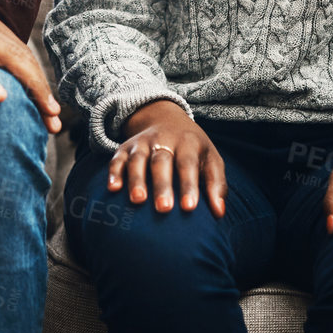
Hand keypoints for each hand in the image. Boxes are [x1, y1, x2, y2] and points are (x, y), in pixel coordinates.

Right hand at [109, 99, 226, 215]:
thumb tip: (219, 213)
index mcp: (188, 143)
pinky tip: (113, 189)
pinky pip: (117, 158)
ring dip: (136, 179)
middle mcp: (164, 140)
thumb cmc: (193, 150)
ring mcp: (142, 143)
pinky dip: (114, 172)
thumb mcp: (210, 159)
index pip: (188, 164)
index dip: (188, 185)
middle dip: (162, 185)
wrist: (166, 119)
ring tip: (138, 200)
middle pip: (162, 161)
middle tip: (164, 208)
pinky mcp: (125, 147)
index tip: (189, 208)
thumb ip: (216, 184)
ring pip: (138, 159)